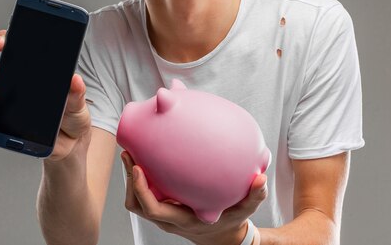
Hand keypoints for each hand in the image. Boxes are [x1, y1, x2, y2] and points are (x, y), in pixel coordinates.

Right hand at [0, 30, 91, 160]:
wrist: (71, 143)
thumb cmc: (72, 115)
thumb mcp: (78, 102)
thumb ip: (76, 93)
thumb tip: (74, 79)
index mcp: (28, 71)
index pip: (9, 48)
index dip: (1, 41)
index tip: (2, 43)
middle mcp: (9, 84)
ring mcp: (2, 105)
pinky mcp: (1, 129)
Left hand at [120, 151, 266, 244]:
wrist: (223, 236)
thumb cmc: (232, 220)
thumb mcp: (245, 210)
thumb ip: (254, 196)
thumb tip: (261, 178)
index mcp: (183, 220)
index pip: (153, 210)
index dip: (141, 190)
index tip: (138, 168)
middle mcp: (169, 219)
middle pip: (137, 204)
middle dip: (129, 181)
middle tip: (129, 153)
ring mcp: (164, 214)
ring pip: (136, 201)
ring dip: (131, 180)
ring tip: (131, 153)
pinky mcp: (164, 206)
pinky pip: (146, 194)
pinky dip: (141, 179)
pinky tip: (147, 158)